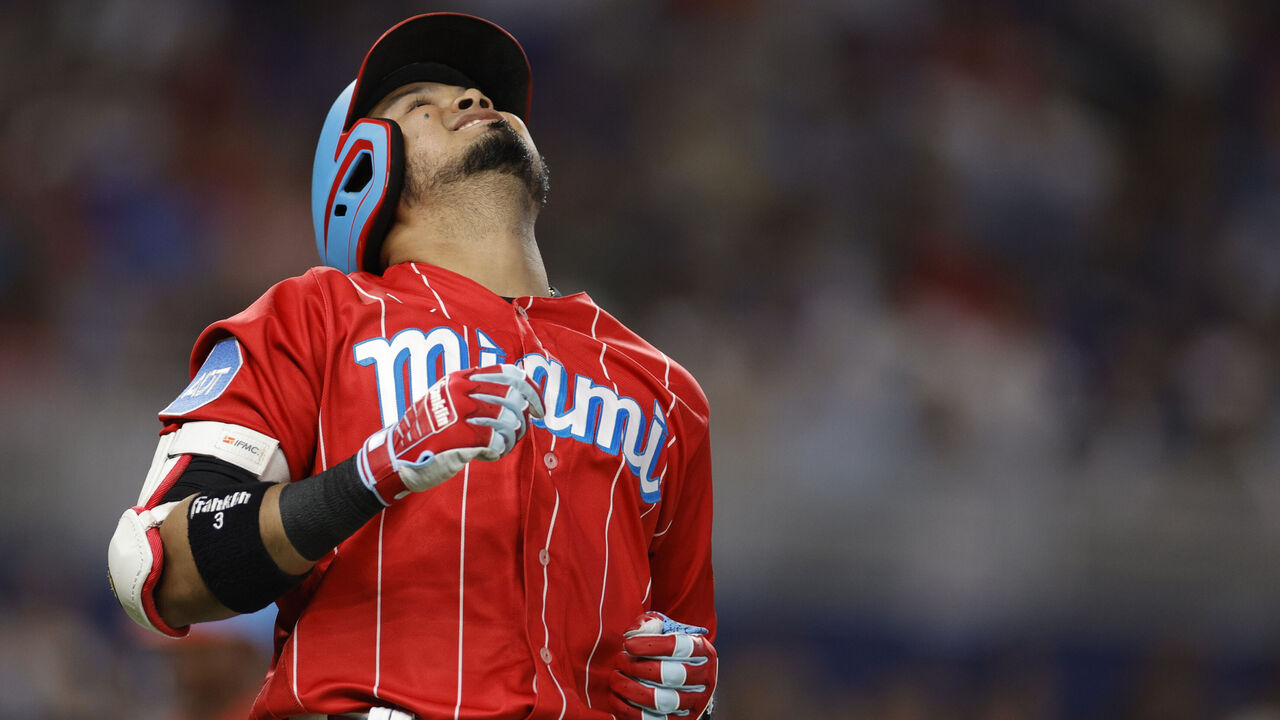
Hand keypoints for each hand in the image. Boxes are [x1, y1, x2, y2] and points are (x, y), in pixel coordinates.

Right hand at [357, 364, 543, 503]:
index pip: (509, 374)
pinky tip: (488, 454)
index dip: (532, 390)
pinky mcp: (460, 437)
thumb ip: (476, 392)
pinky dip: (498, 450)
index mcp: (461, 378)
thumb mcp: (448, 399)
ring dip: (511, 437)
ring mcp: (461, 413)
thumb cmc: (428, 430)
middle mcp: (462, 391)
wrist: (397, 454)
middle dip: (525, 418)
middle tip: (523, 431)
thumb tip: (517, 395)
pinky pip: (497, 442)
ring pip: (509, 420)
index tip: (540, 407)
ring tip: (499, 445)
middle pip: (514, 397)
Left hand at [611, 611, 717, 719]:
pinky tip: (617, 697)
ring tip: (616, 679)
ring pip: (663, 701)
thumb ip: (650, 624)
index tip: (628, 644)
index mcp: (703, 651)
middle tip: (620, 660)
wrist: (683, 673)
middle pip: (672, 675)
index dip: (651, 645)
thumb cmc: (670, 649)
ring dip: (633, 690)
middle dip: (639, 668)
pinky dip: (631, 711)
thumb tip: (633, 633)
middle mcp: (705, 678)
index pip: (679, 646)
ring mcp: (695, 702)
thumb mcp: (664, 630)